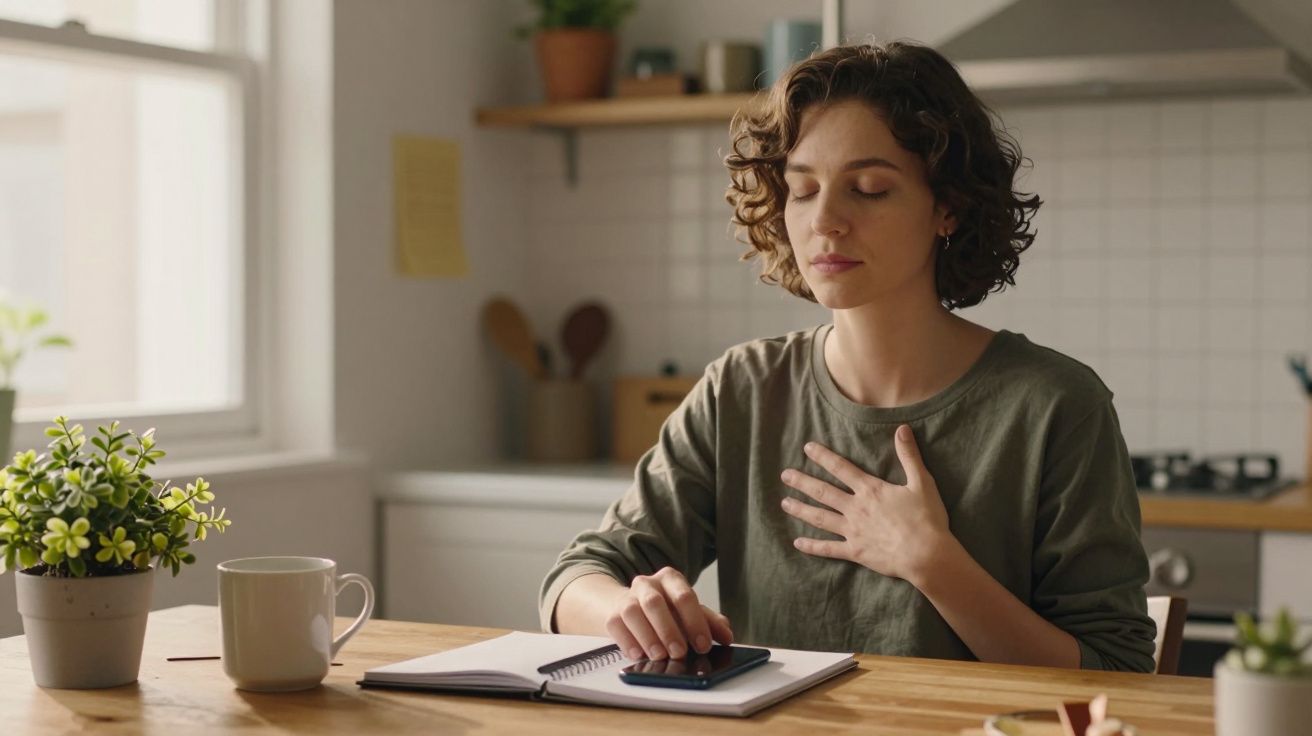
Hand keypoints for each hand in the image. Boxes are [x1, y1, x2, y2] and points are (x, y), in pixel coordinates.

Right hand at [604, 567, 732, 660]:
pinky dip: (627, 641)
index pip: (684, 596)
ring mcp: (627, 597)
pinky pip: (615, 624)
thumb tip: (727, 635)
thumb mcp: (690, 612)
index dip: (695, 622)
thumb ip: (710, 622)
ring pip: (632, 611)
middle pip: (655, 603)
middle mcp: (647, 584)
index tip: (703, 645)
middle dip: (668, 629)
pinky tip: (638, 654)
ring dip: (647, 636)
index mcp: (671, 579)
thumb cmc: (667, 611)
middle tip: (680, 653)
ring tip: (659, 656)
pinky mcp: (612, 613)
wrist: (631, 605)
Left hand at [780, 424, 950, 584]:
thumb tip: (902, 429)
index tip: (806, 448)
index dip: (823, 457)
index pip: (841, 468)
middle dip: (802, 482)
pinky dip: (812, 546)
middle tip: (785, 475)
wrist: (927, 554)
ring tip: (784, 504)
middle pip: (823, 492)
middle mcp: (856, 508)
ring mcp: (853, 531)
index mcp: (870, 490)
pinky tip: (798, 543)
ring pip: (820, 518)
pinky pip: (829, 549)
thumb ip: (909, 455)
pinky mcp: (855, 552)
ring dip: (801, 510)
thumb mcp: (921, 482)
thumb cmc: (927, 518)